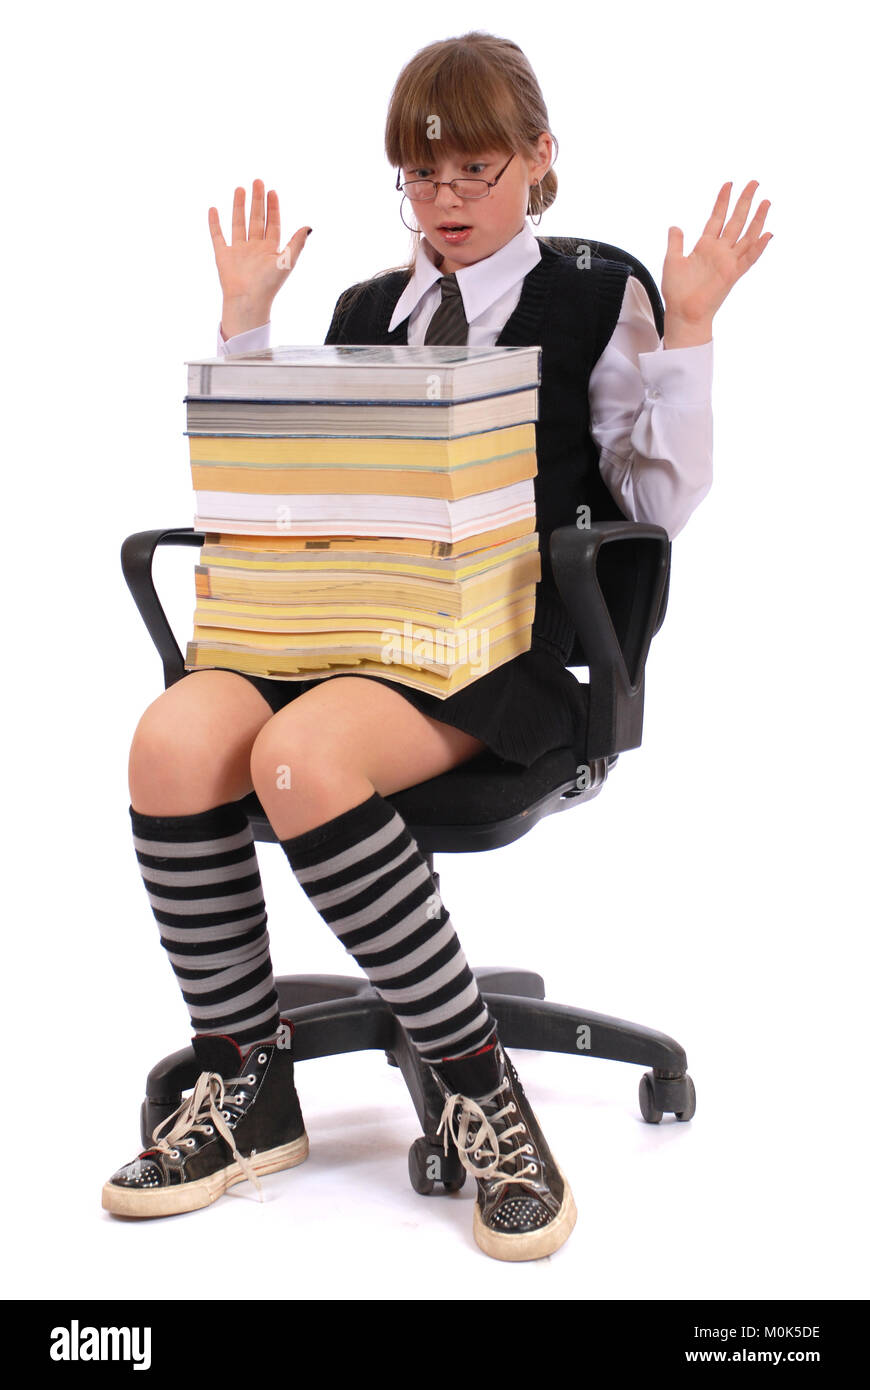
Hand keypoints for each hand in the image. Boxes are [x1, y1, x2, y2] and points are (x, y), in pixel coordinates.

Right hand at [208, 180, 311, 336]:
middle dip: (257, 201)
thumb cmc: (269, 285)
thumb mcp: (287, 261)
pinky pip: (218, 236)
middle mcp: (254, 248)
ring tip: (240, 189)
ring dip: (239, 206)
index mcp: (270, 250)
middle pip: (256, 219)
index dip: (273, 208)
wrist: (248, 301)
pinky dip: (215, 223)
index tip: (272, 191)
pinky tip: (214, 209)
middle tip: (258, 181)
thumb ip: (297, 243)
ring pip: (239, 223)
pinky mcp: (223, 256)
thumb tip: (309, 227)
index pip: (273, 223)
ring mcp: (238, 251)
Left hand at [662, 181, 771, 343]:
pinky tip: (768, 234)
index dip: (722, 201)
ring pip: (747, 236)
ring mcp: (728, 262)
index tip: (729, 184)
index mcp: (705, 246)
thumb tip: (675, 226)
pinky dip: (759, 247)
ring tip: (766, 202)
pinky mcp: (732, 274)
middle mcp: (720, 251)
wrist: (682, 313)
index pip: (717, 218)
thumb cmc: (677, 291)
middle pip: (736, 221)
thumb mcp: (672, 261)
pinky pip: (749, 259)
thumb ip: (676, 243)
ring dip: (757, 219)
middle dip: (744, 202)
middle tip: (754, 182)